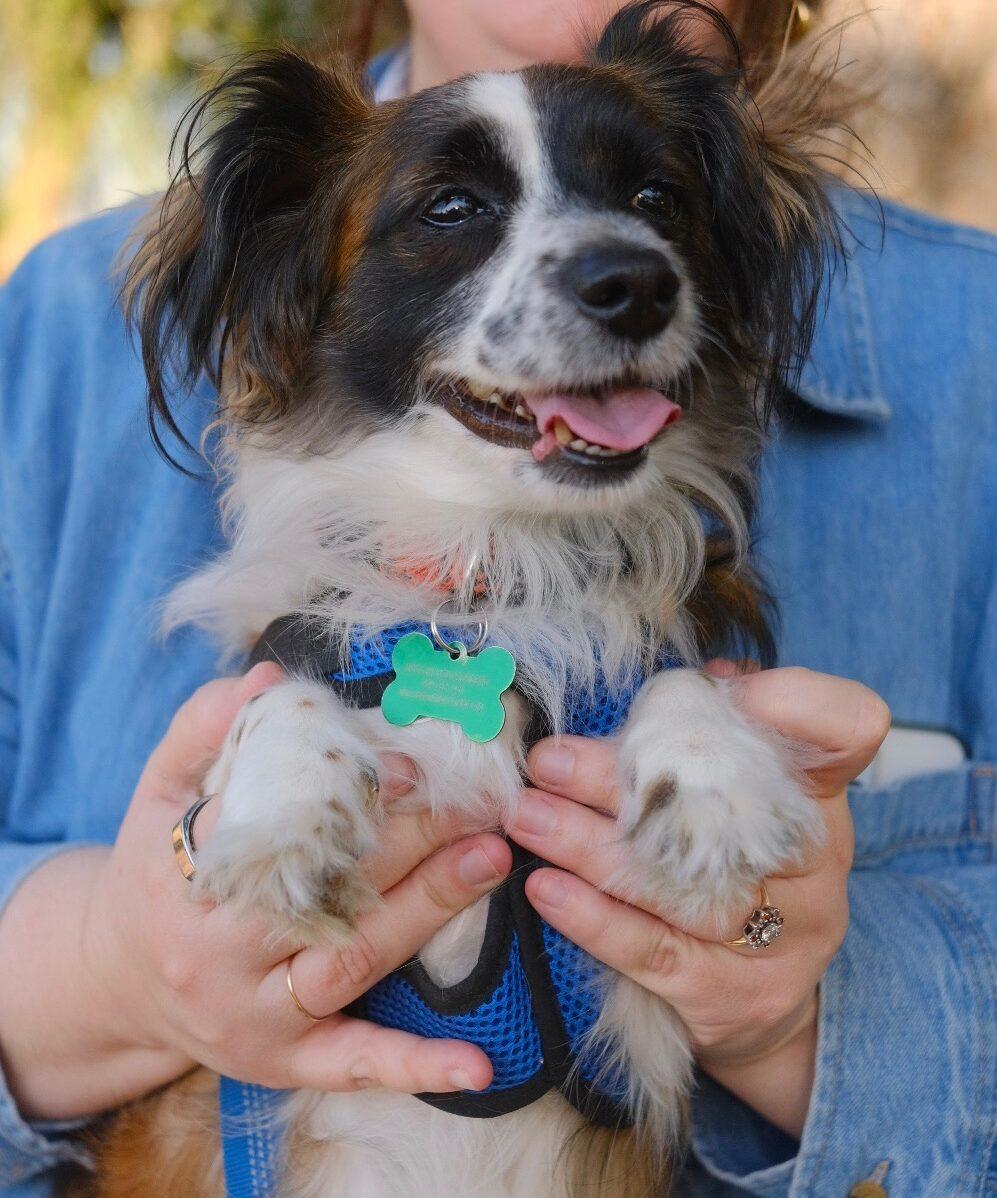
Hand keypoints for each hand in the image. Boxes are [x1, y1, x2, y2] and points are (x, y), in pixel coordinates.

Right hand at [0, 664, 509, 1119]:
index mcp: (182, 871)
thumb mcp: (159, 790)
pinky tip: (478, 1066)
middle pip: (321, 890)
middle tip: (477, 802)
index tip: (407, 766)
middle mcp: (213, 949)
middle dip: (408, 842)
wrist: (118, 981)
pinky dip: (416, 1067)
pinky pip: (351, 1067)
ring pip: (350, 960)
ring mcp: (251, 1012)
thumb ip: (207, 727)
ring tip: (490, 859)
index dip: (338, 794)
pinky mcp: (281, 1062)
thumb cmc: (156, 870)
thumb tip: (270, 677)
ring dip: (427, 910)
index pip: (266, 823)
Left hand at [504, 666, 889, 1137]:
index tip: (707, 688)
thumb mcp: (748, 801)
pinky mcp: (732, 995)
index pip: (844, 728)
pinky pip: (653, 952)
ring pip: (677, 883)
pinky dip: (593, 918)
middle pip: (723, 806)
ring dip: (586, 844)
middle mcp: (813, 863)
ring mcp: (781, 935)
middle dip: (620, 778)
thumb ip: (722, 738)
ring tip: (526, 816)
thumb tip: (704, 677)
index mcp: (819, 796)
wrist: (765, 1003)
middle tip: (547, 760)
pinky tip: (544, 889)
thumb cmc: (739, 871)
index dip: (794, 702)